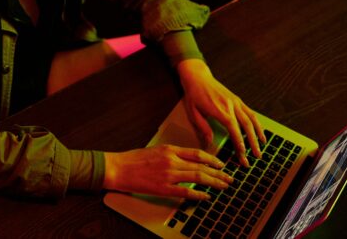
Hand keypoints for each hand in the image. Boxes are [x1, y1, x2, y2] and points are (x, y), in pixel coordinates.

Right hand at [103, 145, 232, 200]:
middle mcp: (171, 161)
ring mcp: (168, 175)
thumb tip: (187, 161)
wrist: (117, 168)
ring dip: (214, 182)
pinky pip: (186, 192)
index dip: (212, 159)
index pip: (197, 154)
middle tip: (229, 177)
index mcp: (169, 149)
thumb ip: (171, 154)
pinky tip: (206, 197)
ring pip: (198, 178)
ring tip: (224, 186)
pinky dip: (199, 195)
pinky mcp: (163, 188)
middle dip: (218, 173)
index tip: (221, 164)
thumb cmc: (132, 159)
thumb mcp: (154, 150)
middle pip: (201, 167)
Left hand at [177, 59, 265, 164]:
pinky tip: (260, 132)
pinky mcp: (238, 100)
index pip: (233, 128)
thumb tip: (209, 143)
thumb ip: (202, 127)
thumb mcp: (192, 112)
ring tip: (262, 147)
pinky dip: (257, 124)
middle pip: (246, 126)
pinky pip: (251, 112)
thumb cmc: (193, 94)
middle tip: (256, 157)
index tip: (243, 154)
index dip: (239, 141)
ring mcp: (236, 102)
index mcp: (219, 109)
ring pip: (251, 119)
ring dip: (258, 134)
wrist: (197, 76)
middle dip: (252, 143)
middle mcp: (230, 105)